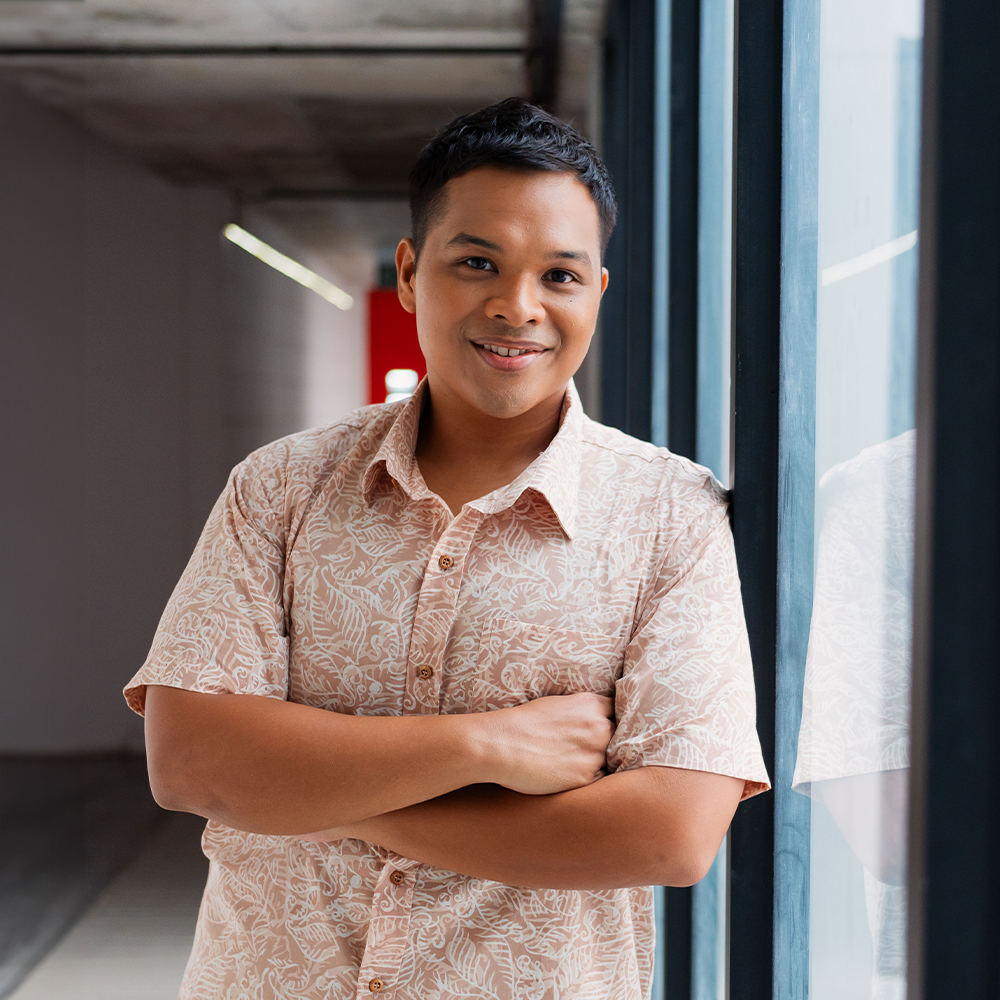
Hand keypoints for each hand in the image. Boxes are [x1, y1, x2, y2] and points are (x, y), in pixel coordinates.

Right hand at [479, 692, 614, 795]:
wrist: (501, 745)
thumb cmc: (521, 723)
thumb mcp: (555, 704)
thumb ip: (580, 711)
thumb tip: (592, 719)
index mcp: (590, 704)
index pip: (617, 710)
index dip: (610, 719)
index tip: (606, 725)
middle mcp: (598, 727)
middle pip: (617, 735)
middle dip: (607, 740)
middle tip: (586, 747)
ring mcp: (594, 753)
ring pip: (609, 759)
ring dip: (597, 761)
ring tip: (573, 761)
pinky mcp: (585, 777)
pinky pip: (598, 779)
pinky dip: (588, 777)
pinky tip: (570, 774)